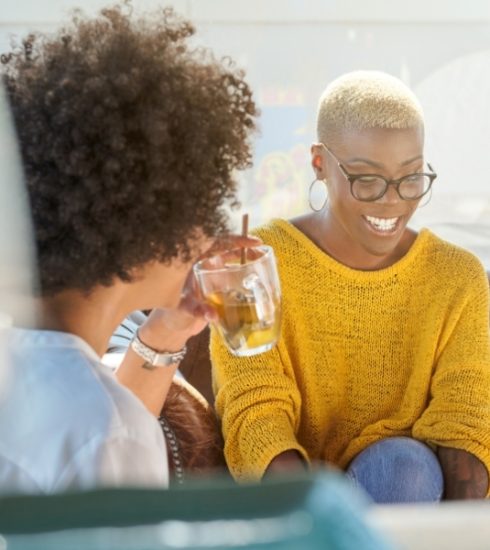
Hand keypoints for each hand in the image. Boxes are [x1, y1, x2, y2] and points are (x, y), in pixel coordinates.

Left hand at [138, 233, 261, 351]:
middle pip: (226, 247)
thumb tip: (213, 315)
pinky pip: (231, 272)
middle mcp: (201, 263)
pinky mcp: (216, 283)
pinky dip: (244, 272)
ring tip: (262, 260)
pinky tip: (256, 276)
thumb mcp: (183, 309)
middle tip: (262, 251)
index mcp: (191, 260)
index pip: (216, 242)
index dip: (236, 239)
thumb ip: (197, 310)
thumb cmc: (172, 313)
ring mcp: (209, 272)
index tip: (254, 242)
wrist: (172, 324)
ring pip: (230, 258)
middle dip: (245, 246)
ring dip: (246, 257)